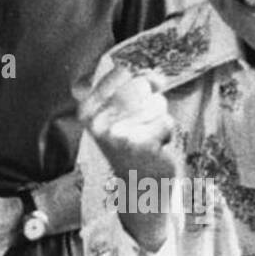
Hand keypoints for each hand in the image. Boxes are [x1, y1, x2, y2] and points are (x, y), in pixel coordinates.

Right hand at [75, 67, 177, 251]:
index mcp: (87, 108)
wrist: (138, 185)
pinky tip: (155, 147)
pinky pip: (166, 122)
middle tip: (141, 125)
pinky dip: (166, 133)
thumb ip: (135, 84)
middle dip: (150, 103)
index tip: (139, 95)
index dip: (138, 77)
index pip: (121, 71)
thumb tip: (155, 75)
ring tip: (147, 137)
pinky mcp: (139, 144)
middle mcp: (97, 120)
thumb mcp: (122, 111)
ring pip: (157, 104)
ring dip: (159, 119)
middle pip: (141, 85)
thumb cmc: (132, 143)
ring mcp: (117, 133)